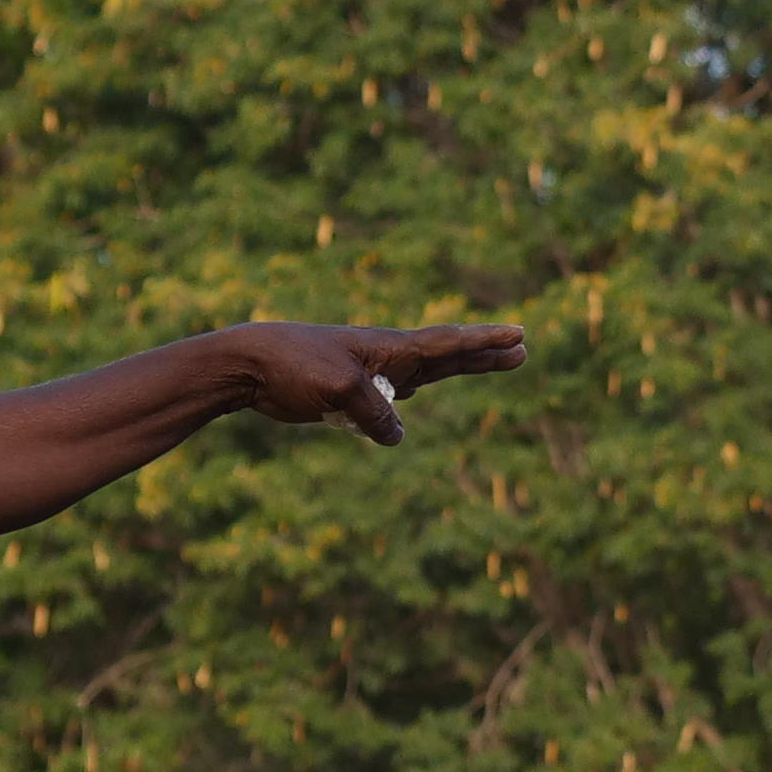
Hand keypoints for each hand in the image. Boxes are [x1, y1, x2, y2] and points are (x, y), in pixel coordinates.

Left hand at [213, 320, 527, 448]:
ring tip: (488, 364)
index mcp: (389, 349)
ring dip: (455, 371)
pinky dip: (406, 401)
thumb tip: (397, 436)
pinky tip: (412, 402)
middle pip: (447, 357)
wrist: (250, 365)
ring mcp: (369, 374)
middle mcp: (386, 358)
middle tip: (522, 349)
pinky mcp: (348, 393)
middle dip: (485, 355)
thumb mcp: (343, 391)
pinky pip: (389, 399)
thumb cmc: (294, 366)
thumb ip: (377, 413)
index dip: (485, 343)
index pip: (449, 344)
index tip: (519, 335)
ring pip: (423, 376)